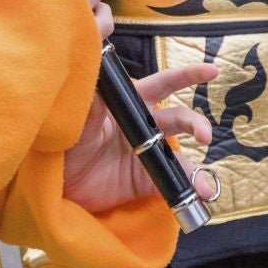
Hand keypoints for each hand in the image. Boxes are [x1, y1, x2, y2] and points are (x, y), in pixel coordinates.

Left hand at [62, 62, 217, 214]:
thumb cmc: (64, 139)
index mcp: (131, 103)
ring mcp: (148, 155)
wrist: (55, 181)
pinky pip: (173, 184)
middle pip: (180, 119)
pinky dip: (188, 190)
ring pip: (181, 156)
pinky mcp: (146, 181)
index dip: (188, 75)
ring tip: (203, 186)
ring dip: (196, 169)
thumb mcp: (75, 118)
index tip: (212, 71)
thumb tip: (98, 80)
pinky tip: (198, 196)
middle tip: (204, 135)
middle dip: (196, 124)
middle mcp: (145, 126)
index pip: (163, 83)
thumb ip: (90, 101)